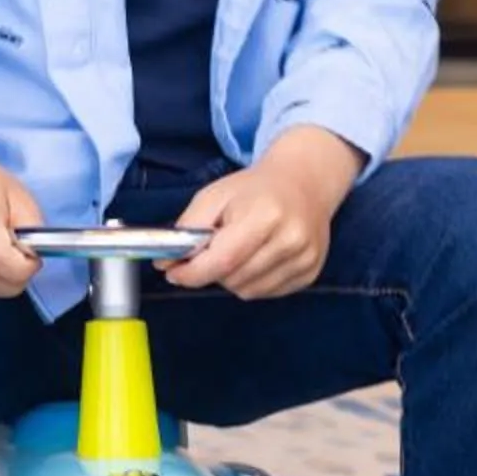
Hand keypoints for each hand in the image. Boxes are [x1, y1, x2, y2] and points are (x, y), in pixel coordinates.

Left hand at [162, 130, 363, 299]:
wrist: (304, 182)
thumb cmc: (254, 188)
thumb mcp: (214, 196)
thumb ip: (188, 228)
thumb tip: (165, 263)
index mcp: (265, 216)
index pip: (224, 259)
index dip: (193, 273)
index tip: (173, 273)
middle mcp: (290, 240)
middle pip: (234, 278)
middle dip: (211, 271)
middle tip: (210, 251)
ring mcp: (304, 259)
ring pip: (248, 291)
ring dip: (231, 278)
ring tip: (236, 250)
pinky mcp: (310, 272)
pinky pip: (267, 292)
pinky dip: (251, 281)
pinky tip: (255, 258)